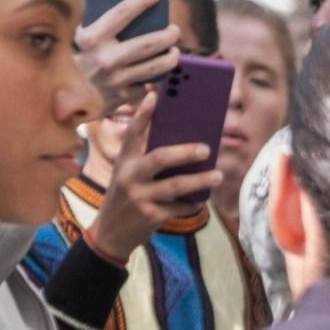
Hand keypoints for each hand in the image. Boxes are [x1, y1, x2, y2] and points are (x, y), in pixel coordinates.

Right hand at [75, 0, 180, 113]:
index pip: (122, 13)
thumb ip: (90, 22)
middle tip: (174, 30)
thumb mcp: (71, 38)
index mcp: (91, 39)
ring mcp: (115, 80)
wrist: (54, 97)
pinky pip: (145, 86)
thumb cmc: (64, 61)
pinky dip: (152, 80)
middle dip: (167, 36)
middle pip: (148, 44)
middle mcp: (105, 59)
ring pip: (154, 67)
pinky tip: (155, 74)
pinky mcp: (122, 97)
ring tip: (174, 52)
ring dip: (170, 58)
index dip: (142, 0)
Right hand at [84, 91, 220, 260]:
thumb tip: (184, 143)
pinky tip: (202, 201)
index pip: (132, 132)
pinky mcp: (150, 215)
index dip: (143, 114)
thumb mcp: (127, 174)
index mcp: (124, 161)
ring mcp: (139, 196)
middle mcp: (129, 176)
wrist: (110, 233)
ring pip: (176, 185)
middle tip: (207, 148)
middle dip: (185, 152)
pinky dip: (194, 204)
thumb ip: (145, 159)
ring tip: (218, 175)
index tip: (155, 96)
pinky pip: (180, 207)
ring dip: (200, 180)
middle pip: (160, 158)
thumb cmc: (126, 197)